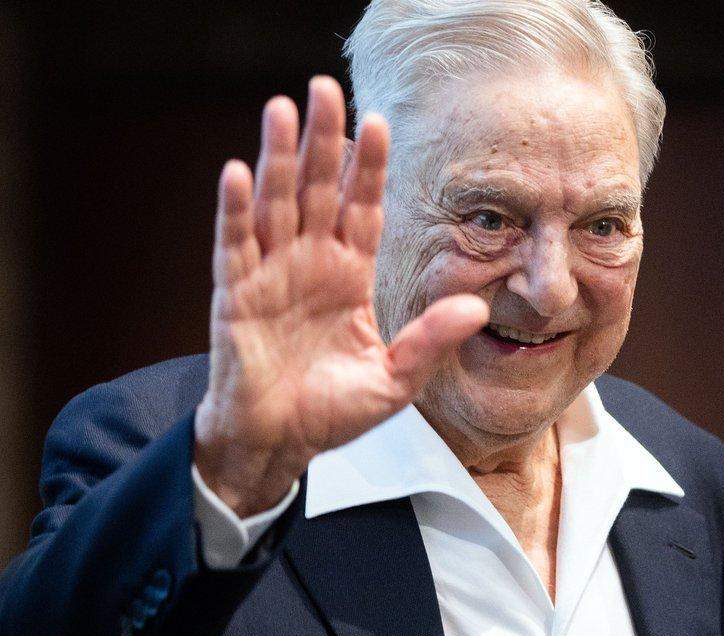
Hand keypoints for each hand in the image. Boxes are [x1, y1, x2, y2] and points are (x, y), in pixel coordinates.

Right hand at [194, 76, 486, 516]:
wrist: (280, 444)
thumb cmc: (335, 410)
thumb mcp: (396, 378)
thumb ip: (431, 340)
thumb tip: (476, 307)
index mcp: (349, 276)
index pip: (362, 209)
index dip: (368, 169)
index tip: (380, 124)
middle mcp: (310, 264)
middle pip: (315, 190)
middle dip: (320, 141)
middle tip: (325, 89)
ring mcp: (269, 275)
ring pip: (274, 204)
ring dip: (276, 158)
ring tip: (281, 109)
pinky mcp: (234, 296)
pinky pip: (233, 245)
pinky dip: (234, 210)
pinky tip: (238, 171)